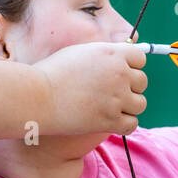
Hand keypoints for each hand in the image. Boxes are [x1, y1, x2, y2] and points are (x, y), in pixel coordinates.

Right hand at [32, 41, 148, 136]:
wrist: (36, 97)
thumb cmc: (51, 73)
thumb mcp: (79, 53)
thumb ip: (103, 55)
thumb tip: (121, 57)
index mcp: (112, 53)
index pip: (140, 58)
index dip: (131, 66)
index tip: (121, 74)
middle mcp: (119, 73)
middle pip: (142, 82)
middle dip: (130, 87)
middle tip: (111, 93)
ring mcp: (116, 97)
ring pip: (140, 104)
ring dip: (128, 107)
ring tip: (110, 107)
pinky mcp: (111, 119)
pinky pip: (132, 124)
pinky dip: (124, 124)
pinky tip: (110, 121)